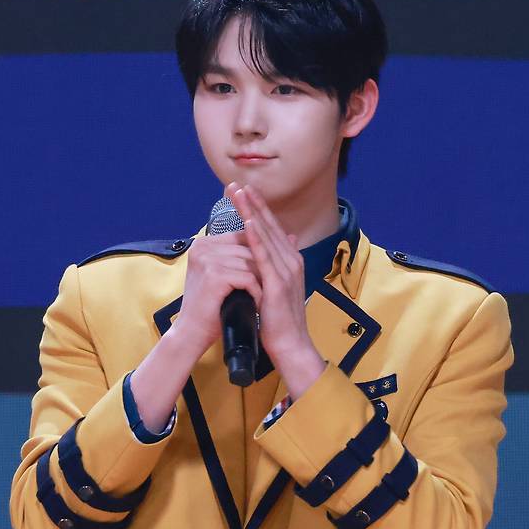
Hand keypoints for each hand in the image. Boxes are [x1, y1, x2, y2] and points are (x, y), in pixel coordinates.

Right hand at [173, 211, 261, 354]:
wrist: (192, 332)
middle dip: (263, 268)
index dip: (259, 254)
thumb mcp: (222, 274)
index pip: (243, 236)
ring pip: (251, 263)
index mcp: (203, 243)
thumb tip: (273, 241)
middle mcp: (202, 246)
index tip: (267, 272)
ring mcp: (207, 259)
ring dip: (262, 281)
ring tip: (266, 296)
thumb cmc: (210, 305)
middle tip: (271, 286)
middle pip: (248, 248)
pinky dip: (257, 292)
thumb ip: (238, 256)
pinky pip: (248, 278)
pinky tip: (258, 303)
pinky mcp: (214, 275)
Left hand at [225, 181, 313, 366]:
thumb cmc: (281, 319)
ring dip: (252, 213)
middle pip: (269, 225)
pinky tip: (248, 224)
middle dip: (252, 203)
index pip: (271, 228)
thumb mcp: (281, 285)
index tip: (242, 191)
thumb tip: (287, 238)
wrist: (290, 344)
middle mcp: (291, 261)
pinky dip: (257, 239)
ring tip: (240, 195)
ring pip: (266, 235)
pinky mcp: (278, 283)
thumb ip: (282, 260)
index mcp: (290, 260)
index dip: (257, 208)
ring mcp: (286, 271)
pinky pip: (265, 257)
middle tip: (237, 184)